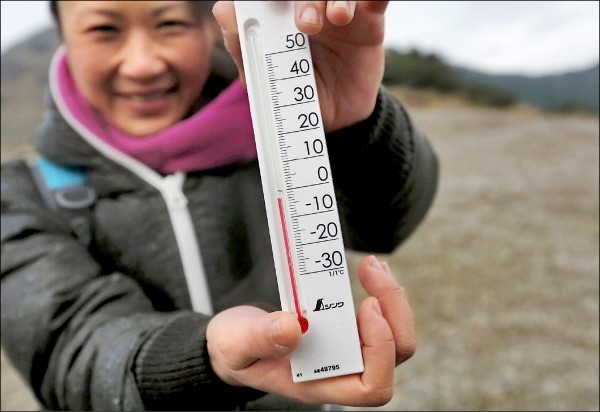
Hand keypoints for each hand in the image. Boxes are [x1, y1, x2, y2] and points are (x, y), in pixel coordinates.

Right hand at [206, 255, 414, 406]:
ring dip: (391, 298)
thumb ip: (258, 339)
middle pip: (393, 355)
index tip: (366, 307)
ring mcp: (344, 350)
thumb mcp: (234, 343)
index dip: (380, 348)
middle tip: (371, 273)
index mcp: (317, 383)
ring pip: (393, 335)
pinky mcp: (344, 330)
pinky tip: (367, 270)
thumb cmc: (236, 350)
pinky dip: (380, 292)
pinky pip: (378, 318)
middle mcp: (338, 370)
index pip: (371, 386)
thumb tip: (292, 328)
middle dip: (394, 311)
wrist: (234, 340)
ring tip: (371, 265)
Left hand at [212, 1, 388, 131]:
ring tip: (337, 18)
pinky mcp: (368, 22)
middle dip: (305, 0)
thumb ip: (242, 48)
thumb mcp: (263, 82)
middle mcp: (305, 8)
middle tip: (305, 24)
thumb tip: (226, 10)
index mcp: (276, 16)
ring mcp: (337, 12)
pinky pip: (374, 0)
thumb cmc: (294, 99)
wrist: (336, 120)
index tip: (268, 4)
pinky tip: (367, 6)